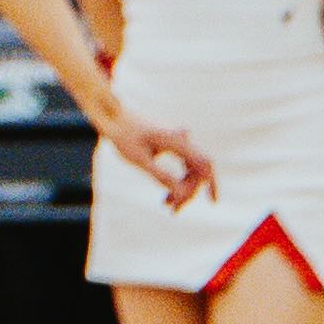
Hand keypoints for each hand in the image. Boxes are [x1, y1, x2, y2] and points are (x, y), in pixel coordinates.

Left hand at [101, 107, 215, 209]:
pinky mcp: (170, 143)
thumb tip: (182, 194)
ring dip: (182, 187)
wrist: (111, 113)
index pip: (204, 163)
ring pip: (189, 169)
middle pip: (196, 170)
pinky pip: (181, 164)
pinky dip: (176, 179)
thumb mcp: (140, 160)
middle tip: (174, 209)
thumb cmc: (123, 134)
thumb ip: (162, 176)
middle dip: (188, 191)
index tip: (212, 202)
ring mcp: (176, 140)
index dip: (211, 183)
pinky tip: (167, 194)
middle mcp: (180, 138)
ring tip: (166, 204)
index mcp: (175, 140)